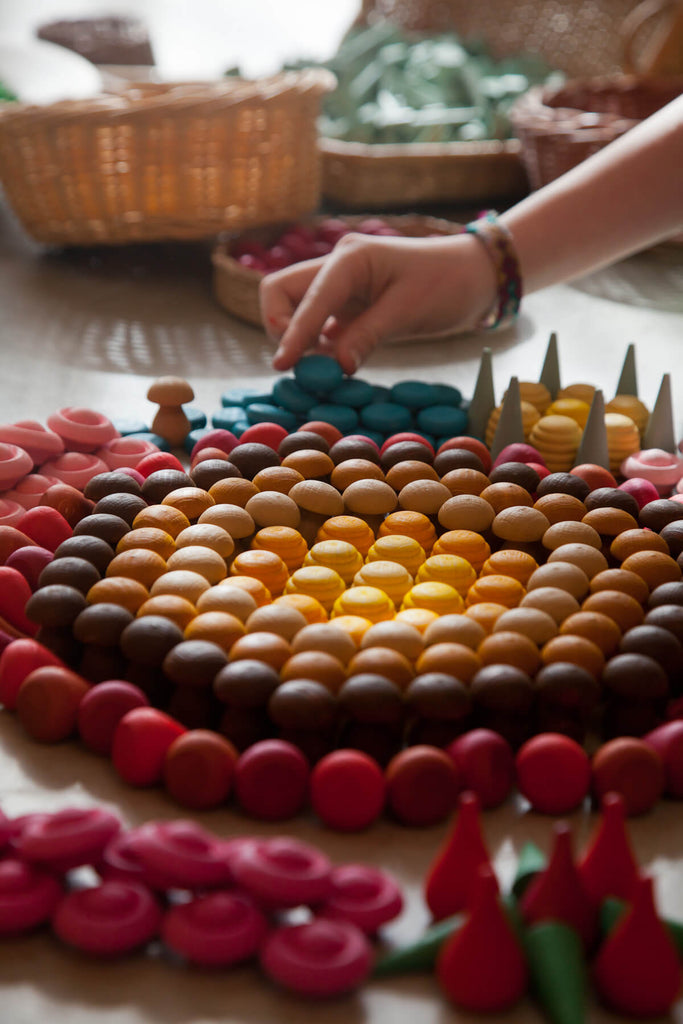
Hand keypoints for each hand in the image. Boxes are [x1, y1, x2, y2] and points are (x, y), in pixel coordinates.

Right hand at [259, 232, 497, 373]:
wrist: (474, 276)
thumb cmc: (447, 283)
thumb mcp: (408, 310)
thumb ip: (367, 336)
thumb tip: (336, 367)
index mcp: (349, 258)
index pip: (306, 297)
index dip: (292, 333)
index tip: (282, 365)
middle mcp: (336, 267)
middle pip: (281, 293)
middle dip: (284, 327)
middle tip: (303, 362)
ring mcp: (339, 287)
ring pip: (294, 310)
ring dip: (298, 340)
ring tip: (321, 370)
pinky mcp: (348, 307)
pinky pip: (317, 327)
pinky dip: (316, 348)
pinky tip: (330, 367)